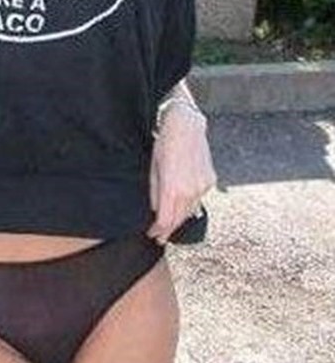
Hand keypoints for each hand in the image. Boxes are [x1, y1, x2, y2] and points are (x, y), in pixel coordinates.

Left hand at [146, 106, 215, 245]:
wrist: (186, 126)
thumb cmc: (165, 144)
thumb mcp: (153, 168)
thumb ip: (155, 192)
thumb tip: (157, 210)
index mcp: (172, 189)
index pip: (165, 220)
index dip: (158, 231)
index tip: (153, 235)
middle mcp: (190, 191)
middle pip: (179, 219)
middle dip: (169, 229)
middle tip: (160, 236)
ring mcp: (202, 187)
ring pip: (190, 211)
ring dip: (179, 218)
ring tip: (170, 224)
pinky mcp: (209, 181)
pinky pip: (198, 199)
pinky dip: (189, 204)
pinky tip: (182, 205)